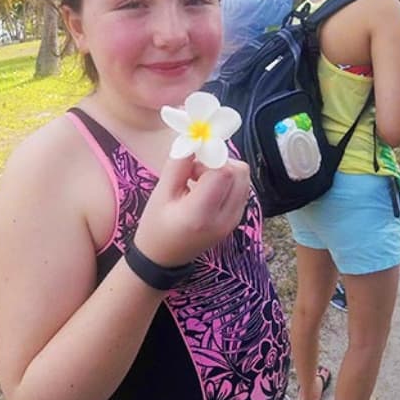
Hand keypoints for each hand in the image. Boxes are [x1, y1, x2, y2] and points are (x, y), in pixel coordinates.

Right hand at [133, 154, 251, 266]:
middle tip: (195, 170)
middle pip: (240, 172)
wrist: (162, 259)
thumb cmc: (156, 226)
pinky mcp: (236, 220)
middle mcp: (225, 218)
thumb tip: (194, 140)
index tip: (192, 159)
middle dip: (218, 162)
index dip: (210, 157)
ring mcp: (234, 220)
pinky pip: (241, 189)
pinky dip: (227, 182)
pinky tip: (206, 190)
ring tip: (199, 180)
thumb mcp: (160, 193)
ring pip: (243, 179)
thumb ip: (178, 164)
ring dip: (224, 170)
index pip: (224, 172)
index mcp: (201, 214)